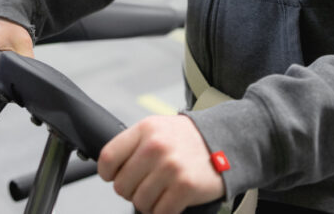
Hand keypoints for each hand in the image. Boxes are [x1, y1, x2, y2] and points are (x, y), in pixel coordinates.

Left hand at [98, 115, 224, 213]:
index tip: (114, 177)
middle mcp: (155, 147)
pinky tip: (172, 200)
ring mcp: (171, 167)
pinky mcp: (185, 187)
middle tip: (146, 185)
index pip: (107, 158)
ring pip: (139, 202)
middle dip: (131, 191)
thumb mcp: (158, 128)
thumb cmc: (188, 138)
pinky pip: (160, 212)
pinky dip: (163, 211)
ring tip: (161, 191)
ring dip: (149, 203)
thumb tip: (109, 168)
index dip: (108, 173)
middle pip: (121, 185)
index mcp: (145, 130)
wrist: (226, 141)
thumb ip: (134, 144)